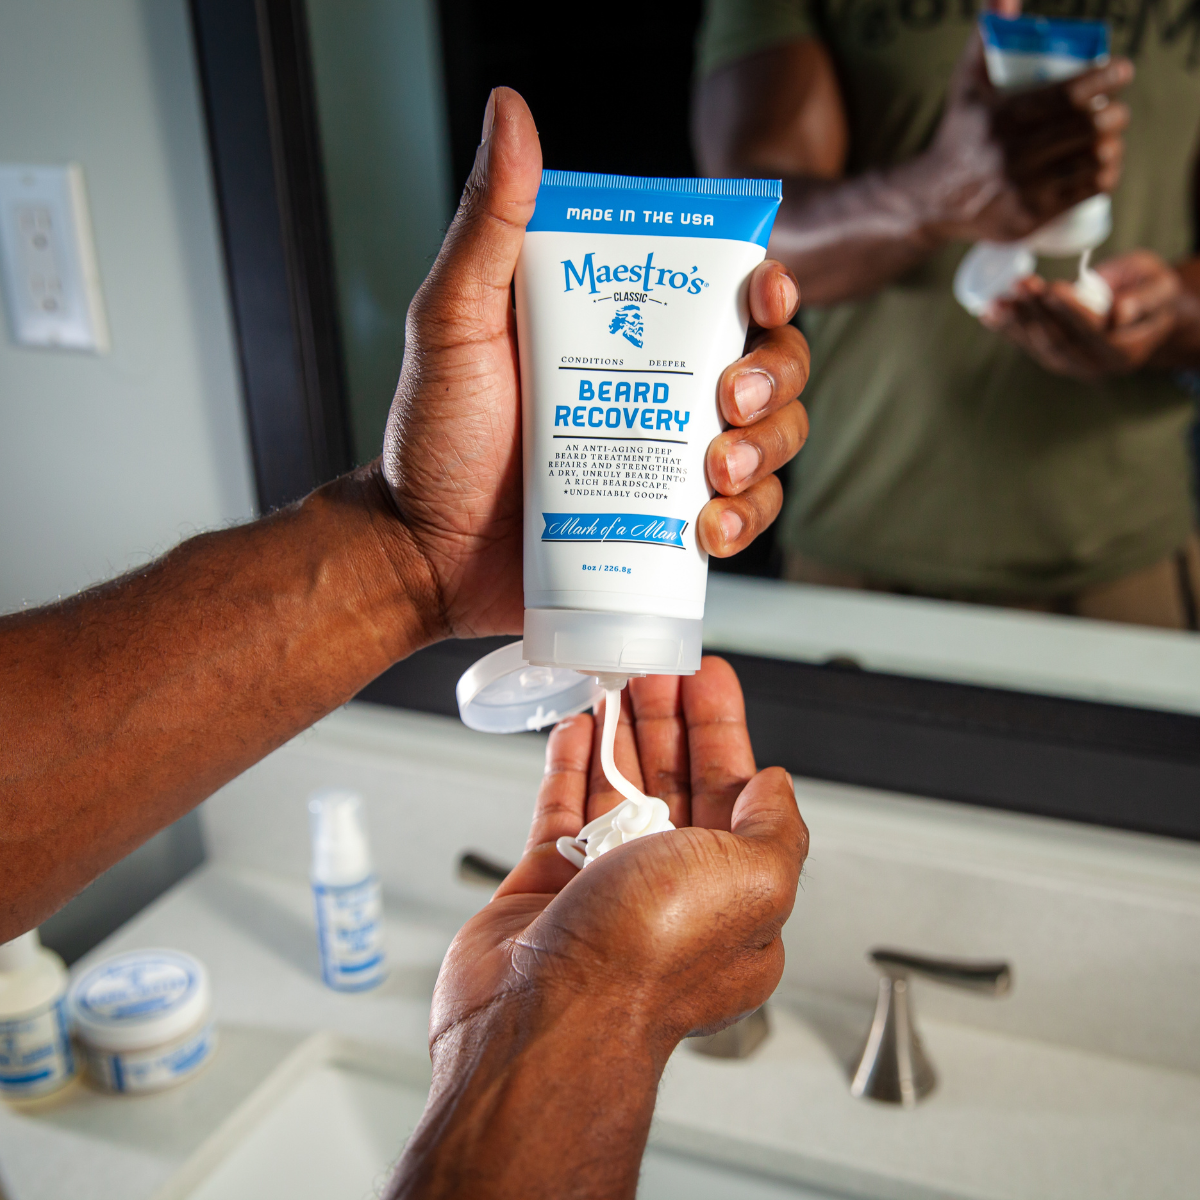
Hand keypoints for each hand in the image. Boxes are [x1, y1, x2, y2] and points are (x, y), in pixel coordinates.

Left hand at [381, 88, 809, 639]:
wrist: (425, 554)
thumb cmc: (435, 437)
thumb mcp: (456, 321)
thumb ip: (488, 224)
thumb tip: (510, 112)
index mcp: (623, 333)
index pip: (723, 296)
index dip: (767, 288)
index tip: (764, 292)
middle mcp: (659, 392)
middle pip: (771, 367)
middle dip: (776, 378)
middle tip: (731, 400)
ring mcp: (668, 463)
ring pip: (771, 442)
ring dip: (768, 452)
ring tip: (715, 472)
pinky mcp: (668, 530)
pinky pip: (742, 519)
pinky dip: (745, 523)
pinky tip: (709, 528)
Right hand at [387, 658, 807, 1198]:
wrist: (542, 1017)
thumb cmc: (646, 959)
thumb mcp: (753, 880)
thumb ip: (776, 828)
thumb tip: (776, 787)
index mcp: (733, 897)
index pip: (736, 792)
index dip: (723, 729)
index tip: (708, 678)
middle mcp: (672, 893)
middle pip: (676, 782)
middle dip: (668, 719)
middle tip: (655, 666)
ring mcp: (606, 890)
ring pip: (618, 789)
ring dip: (619, 732)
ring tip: (614, 679)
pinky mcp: (549, 888)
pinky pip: (562, 809)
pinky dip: (570, 763)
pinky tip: (576, 727)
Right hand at [918, 13, 1130, 243]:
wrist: (931, 200)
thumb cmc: (959, 134)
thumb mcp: (967, 85)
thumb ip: (986, 37)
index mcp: (1001, 119)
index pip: (1068, 95)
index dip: (1104, 79)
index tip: (1122, 71)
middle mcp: (1011, 156)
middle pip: (1087, 129)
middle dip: (1114, 116)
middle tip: (1114, 112)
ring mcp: (1021, 190)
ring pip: (1091, 161)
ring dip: (1112, 147)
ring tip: (1109, 140)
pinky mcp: (1028, 217)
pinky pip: (1083, 192)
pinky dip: (1104, 176)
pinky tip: (1106, 167)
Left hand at [981, 250, 1192, 379]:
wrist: (1145, 312)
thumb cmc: (1154, 292)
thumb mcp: (1160, 288)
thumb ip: (1144, 299)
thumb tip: (1120, 312)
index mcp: (1123, 352)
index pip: (1092, 332)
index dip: (1071, 311)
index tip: (1053, 288)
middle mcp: (1092, 365)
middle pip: (1059, 341)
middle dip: (1037, 311)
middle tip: (1021, 282)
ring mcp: (1069, 364)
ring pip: (1037, 345)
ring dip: (1015, 320)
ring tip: (998, 298)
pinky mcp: (1051, 355)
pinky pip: (1026, 342)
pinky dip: (1006, 327)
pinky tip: (988, 312)